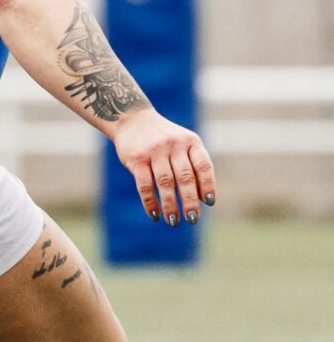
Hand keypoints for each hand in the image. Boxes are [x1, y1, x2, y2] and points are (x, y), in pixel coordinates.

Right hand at [109, 110, 215, 225]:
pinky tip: (154, 214)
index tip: (209, 203)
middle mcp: (174, 145)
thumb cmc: (162, 138)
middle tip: (192, 219)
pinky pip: (145, 184)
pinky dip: (150, 201)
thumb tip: (200, 198)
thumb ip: (191, 166)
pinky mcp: (136, 159)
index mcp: (191, 142)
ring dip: (170, 204)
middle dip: (189, 200)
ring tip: (174, 221)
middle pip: (185, 177)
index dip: (208, 185)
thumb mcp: (182, 144)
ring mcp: (154, 151)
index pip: (203, 166)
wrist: (132, 119)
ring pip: (165, 183)